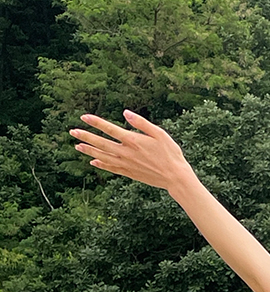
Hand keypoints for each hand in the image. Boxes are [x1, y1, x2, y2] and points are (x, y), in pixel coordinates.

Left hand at [70, 109, 190, 200]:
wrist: (175, 177)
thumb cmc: (170, 153)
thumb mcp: (159, 133)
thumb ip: (141, 123)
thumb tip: (125, 113)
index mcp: (133, 141)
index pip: (110, 129)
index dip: (95, 122)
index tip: (83, 117)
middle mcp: (126, 153)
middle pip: (102, 143)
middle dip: (86, 137)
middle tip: (72, 132)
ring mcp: (127, 165)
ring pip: (103, 156)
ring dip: (89, 150)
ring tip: (77, 145)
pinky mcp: (129, 173)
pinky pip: (111, 168)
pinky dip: (101, 164)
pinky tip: (93, 160)